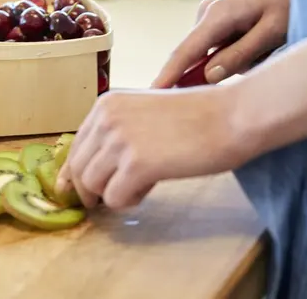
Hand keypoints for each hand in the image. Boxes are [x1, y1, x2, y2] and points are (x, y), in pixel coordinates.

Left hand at [55, 87, 249, 209]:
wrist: (232, 116)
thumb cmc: (198, 117)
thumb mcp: (145, 113)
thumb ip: (117, 133)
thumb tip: (89, 169)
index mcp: (106, 104)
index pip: (76, 146)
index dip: (74, 173)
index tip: (77, 191)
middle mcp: (107, 118)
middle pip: (79, 168)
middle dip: (91, 189)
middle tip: (111, 198)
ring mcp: (120, 140)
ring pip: (92, 186)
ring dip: (113, 194)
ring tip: (141, 186)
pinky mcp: (137, 164)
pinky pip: (114, 198)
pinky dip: (129, 201)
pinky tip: (150, 189)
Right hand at [152, 0, 293, 87]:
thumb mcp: (272, 31)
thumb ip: (239, 55)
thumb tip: (208, 76)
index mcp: (217, 15)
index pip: (184, 53)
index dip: (167, 77)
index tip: (151, 95)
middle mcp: (206, 12)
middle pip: (199, 58)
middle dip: (225, 67)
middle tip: (263, 55)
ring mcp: (210, 12)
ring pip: (213, 53)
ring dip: (238, 57)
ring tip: (269, 43)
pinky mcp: (217, 15)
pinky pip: (220, 44)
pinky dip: (238, 49)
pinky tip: (261, 38)